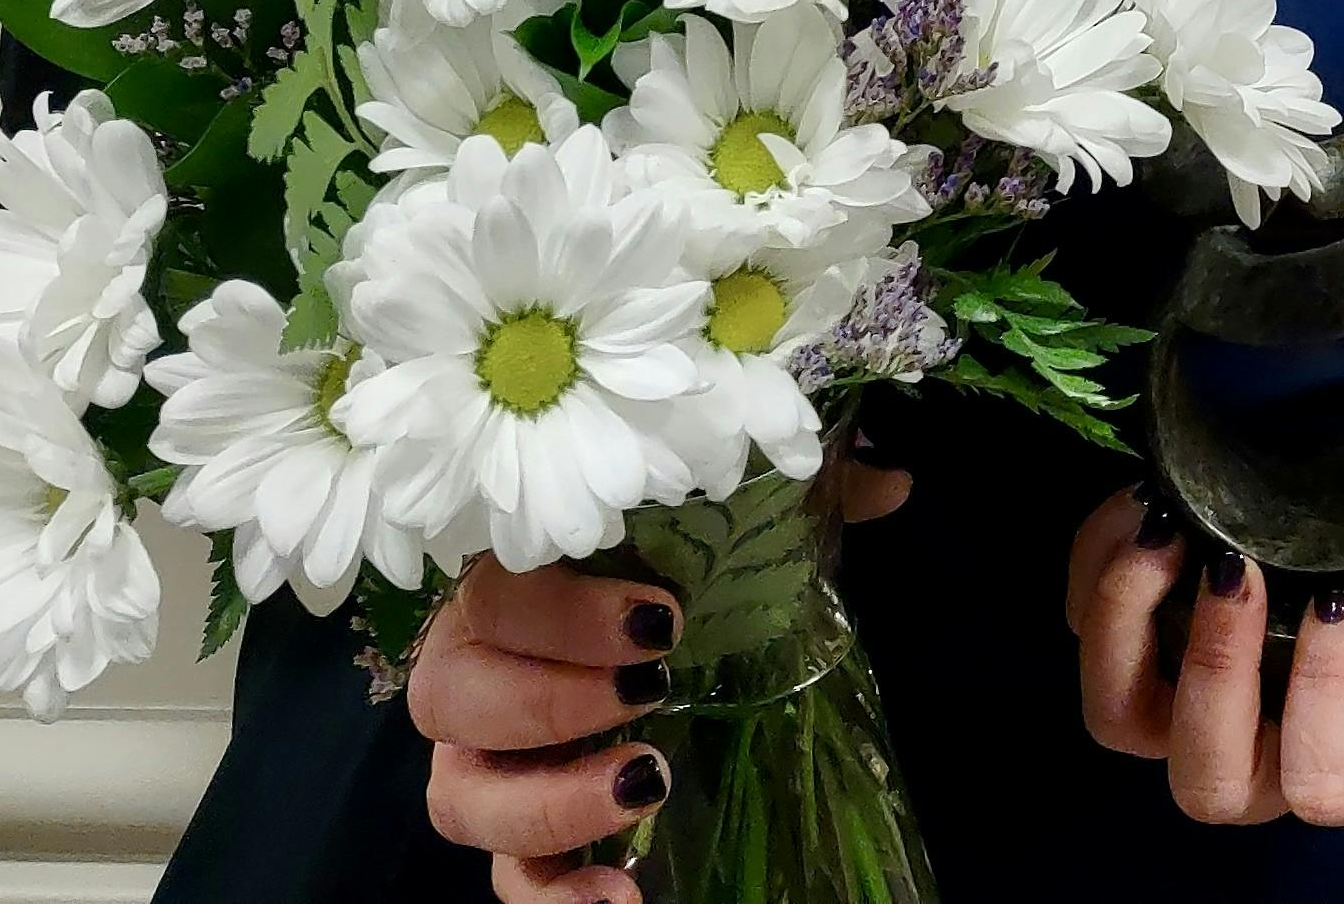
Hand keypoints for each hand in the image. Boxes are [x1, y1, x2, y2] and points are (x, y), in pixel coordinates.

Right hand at [412, 444, 910, 899]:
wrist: (668, 656)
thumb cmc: (683, 573)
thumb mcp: (739, 524)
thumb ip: (801, 494)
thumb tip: (893, 482)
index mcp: (509, 577)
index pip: (490, 588)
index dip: (561, 611)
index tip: (663, 617)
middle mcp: (473, 670)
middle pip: (450, 694)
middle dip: (549, 698)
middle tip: (653, 687)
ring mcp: (484, 762)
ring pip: (459, 796)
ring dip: (547, 800)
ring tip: (647, 782)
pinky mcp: (513, 840)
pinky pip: (505, 884)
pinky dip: (553, 899)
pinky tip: (622, 894)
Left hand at [1065, 481, 1343, 828]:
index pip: (1323, 780)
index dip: (1320, 699)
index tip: (1341, 598)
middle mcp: (1274, 750)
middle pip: (1204, 779)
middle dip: (1209, 672)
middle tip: (1238, 564)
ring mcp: (1204, 696)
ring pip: (1121, 716)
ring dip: (1124, 624)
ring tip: (1167, 529)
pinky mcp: (1156, 628)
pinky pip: (1090, 624)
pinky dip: (1099, 562)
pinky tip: (1148, 498)